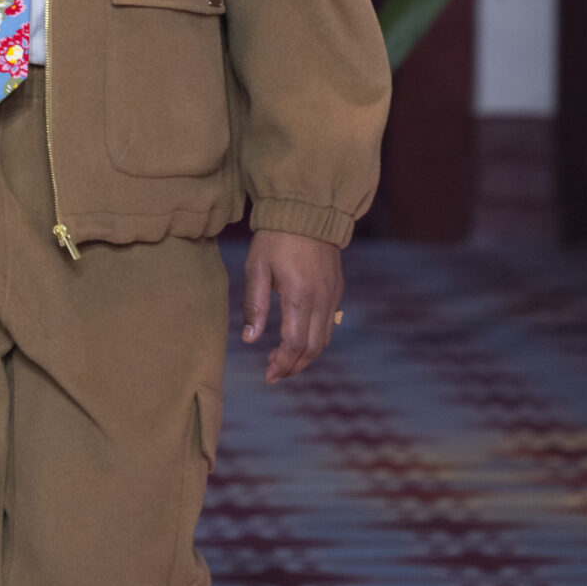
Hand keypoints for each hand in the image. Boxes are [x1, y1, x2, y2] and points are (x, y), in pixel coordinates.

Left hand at [241, 231, 344, 384]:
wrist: (307, 210)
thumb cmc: (275, 237)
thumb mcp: (257, 268)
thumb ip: (255, 306)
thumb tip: (250, 340)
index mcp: (299, 295)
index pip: (295, 343)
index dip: (282, 364)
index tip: (268, 374)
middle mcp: (321, 299)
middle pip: (313, 348)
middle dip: (294, 366)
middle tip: (274, 373)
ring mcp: (332, 295)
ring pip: (324, 339)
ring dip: (306, 356)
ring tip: (284, 361)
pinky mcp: (336, 289)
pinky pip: (329, 324)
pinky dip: (315, 339)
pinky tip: (298, 340)